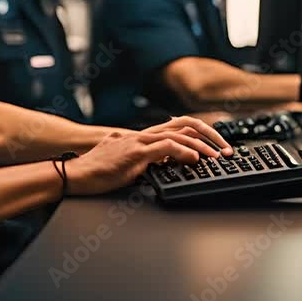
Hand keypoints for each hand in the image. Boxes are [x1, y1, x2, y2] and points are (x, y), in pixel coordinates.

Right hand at [64, 118, 229, 195]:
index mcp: (141, 137)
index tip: (215, 146)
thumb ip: (142, 160)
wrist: (76, 174)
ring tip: (216, 156)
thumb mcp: (123, 163)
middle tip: (225, 149)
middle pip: (185, 125)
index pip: (177, 126)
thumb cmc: (95, 172)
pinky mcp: (136, 152)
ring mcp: (140, 142)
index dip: (199, 134)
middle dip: (209, 135)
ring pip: (179, 135)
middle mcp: (143, 135)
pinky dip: (184, 152)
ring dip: (202, 146)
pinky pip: (166, 147)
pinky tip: (194, 160)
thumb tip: (157, 164)